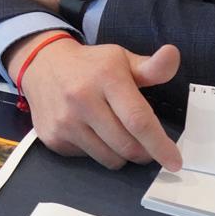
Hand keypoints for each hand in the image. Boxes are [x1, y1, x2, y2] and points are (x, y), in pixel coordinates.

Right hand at [9, 31, 182, 171]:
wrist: (40, 63)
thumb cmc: (89, 65)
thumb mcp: (121, 59)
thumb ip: (151, 67)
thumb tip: (173, 54)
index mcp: (106, 78)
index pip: (138, 120)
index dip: (159, 145)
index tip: (174, 161)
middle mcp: (82, 100)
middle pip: (127, 146)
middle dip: (144, 152)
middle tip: (145, 145)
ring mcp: (64, 121)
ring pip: (109, 158)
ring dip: (121, 154)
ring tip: (116, 135)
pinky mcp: (52, 137)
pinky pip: (88, 158)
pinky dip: (97, 151)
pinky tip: (90, 132)